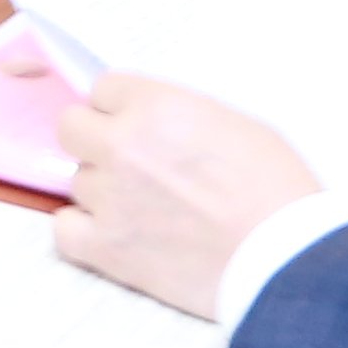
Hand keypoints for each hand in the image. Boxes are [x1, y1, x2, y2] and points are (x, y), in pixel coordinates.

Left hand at [53, 76, 322, 320]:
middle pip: (72, 128)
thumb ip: (179, 114)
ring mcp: (108, 197)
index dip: (122, 107)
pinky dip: (83, 231)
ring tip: (144, 208)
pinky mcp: (106, 248)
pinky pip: (64, 230)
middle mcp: (120, 145)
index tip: (140, 125)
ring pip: (77, 180)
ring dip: (103, 189)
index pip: (103, 89)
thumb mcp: (232, 122)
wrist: (282, 258)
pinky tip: (113, 234)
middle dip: (97, 140)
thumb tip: (154, 122)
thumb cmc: (275, 185)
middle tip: (132, 162)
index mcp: (153, 106)